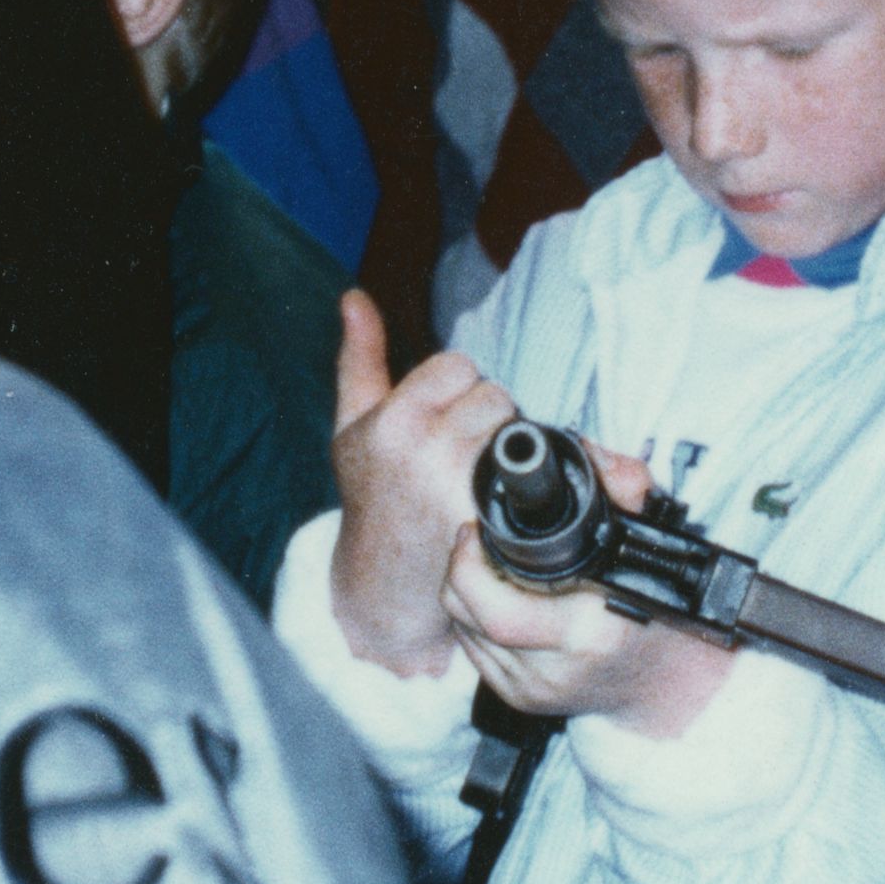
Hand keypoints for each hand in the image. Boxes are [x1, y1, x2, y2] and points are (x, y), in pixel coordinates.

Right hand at [326, 290, 516, 676]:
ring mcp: (459, 489)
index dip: (456, 389)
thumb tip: (353, 299)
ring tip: (480, 471)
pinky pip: (533, 475)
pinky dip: (524, 482)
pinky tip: (497, 498)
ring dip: (508, 445)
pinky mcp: (490, 523)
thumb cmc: (372, 498)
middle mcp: (423, 452)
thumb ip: (358, 360)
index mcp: (390, 422)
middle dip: (485, 416)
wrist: (383, 585)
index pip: (456, 365)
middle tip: (465, 449)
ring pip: (516, 430)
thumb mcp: (352, 427)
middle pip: (493, 394)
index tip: (444, 418)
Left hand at [439, 445, 737, 738]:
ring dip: (464, 589)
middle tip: (473, 537)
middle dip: (461, 568)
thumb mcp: (657, 543)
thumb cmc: (666, 607)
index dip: (472, 563)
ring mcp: (535, 690)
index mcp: (592, 632)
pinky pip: (473, 650)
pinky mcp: (519, 699)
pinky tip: (497, 596)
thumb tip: (585, 456)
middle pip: (472, 615)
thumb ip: (625, 486)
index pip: (499, 610)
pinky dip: (473, 617)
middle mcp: (559, 669)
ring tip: (486, 562)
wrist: (671, 682)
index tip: (479, 528)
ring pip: (465, 631)